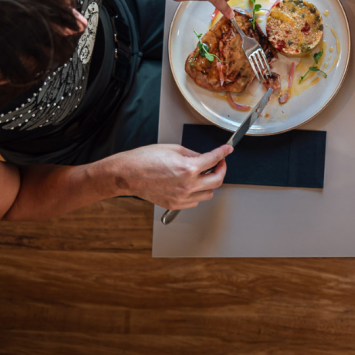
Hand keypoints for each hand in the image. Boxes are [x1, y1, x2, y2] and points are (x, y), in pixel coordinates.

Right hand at [117, 143, 232, 209]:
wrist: (128, 174)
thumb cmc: (145, 159)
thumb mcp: (173, 148)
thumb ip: (193, 154)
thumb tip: (204, 158)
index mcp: (188, 168)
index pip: (214, 160)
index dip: (223, 153)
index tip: (227, 150)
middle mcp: (187, 185)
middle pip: (217, 181)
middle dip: (222, 170)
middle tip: (219, 163)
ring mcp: (181, 198)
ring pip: (208, 194)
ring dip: (210, 183)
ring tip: (205, 174)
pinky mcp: (174, 205)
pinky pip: (195, 201)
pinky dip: (198, 193)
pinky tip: (193, 185)